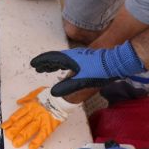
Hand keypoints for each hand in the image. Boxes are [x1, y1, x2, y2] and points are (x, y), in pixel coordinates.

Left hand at [1, 87, 78, 148]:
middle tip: (8, 137)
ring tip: (15, 144)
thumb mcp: (36, 93)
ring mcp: (41, 121)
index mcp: (30, 106)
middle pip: (21, 124)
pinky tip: (31, 148)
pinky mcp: (49, 126)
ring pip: (29, 130)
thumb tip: (19, 102)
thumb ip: (27, 98)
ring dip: (21, 137)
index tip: (3, 127)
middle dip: (14, 131)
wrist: (62, 97)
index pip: (17, 115)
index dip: (10, 121)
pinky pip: (42, 135)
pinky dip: (37, 142)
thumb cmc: (50, 94)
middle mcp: (33, 114)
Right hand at [30, 41, 146, 96]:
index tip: (33, 65)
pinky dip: (62, 64)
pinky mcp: (85, 58)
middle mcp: (72, 55)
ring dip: (54, 64)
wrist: (115, 62)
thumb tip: (53, 93)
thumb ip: (67, 87)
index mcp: (69, 59)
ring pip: (63, 59)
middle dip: (46, 63)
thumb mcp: (81, 81)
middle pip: (56, 58)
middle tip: (38, 69)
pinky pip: (68, 60)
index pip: (51, 58)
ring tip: (48, 69)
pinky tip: (65, 69)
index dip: (42, 62)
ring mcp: (79, 56)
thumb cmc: (98, 71)